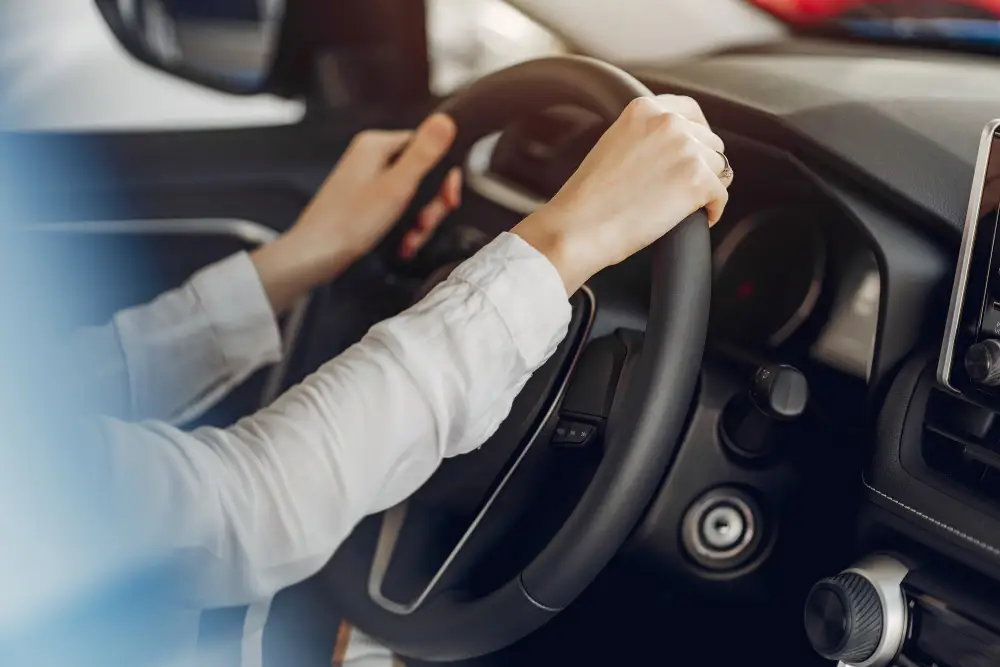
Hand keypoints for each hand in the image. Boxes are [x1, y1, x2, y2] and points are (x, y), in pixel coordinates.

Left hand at [252, 114, 461, 311]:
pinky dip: (405, 227)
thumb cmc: (349, 223)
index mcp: (376, 145)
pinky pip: (397, 208)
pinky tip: (404, 243)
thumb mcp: (396, 186)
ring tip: (412, 239)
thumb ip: (423, 154)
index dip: (443, 176)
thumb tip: (446, 119)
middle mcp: (371, 158)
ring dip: (419, 221)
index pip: (427, 146)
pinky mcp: (365, 200)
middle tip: (425, 224)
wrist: (315, 255)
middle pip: (422, 174)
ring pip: (412, 195)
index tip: (448, 200)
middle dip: (430, 205)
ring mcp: (367, 180)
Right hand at [513, 95, 731, 294]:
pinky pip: (721, 194)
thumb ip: (644, 137)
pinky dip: (712, 210)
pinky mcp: (697, 180)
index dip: (697, 135)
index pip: (691, 111)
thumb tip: (675, 149)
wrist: (578, 226)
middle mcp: (668, 121)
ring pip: (718, 167)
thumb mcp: (613, 145)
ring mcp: (685, 148)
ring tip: (686, 206)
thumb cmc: (587, 198)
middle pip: (710, 141)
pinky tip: (696, 218)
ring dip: (707, 187)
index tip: (694, 153)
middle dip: (702, 165)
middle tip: (684, 189)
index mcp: (644, 109)